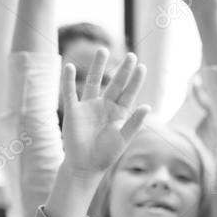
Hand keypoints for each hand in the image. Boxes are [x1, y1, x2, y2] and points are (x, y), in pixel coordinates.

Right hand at [59, 48, 149, 177]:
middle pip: (115, 83)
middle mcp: (105, 106)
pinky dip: (68, 80)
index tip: (143, 67)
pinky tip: (68, 66)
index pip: (129, 93)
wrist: (86, 166)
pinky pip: (70, 93)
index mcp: (119, 113)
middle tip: (131, 55)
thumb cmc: (106, 154)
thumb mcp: (123, 138)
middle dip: (123, 70)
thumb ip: (134, 122)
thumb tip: (147, 106)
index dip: (135, 81)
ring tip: (103, 50)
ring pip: (93, 82)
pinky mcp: (73, 111)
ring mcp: (89, 107)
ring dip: (97, 67)